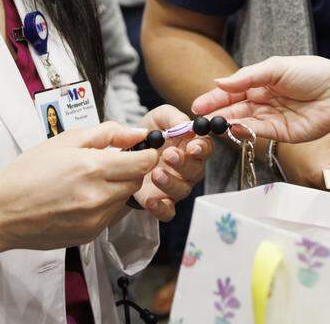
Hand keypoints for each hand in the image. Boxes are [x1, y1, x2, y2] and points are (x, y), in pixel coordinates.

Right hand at [0, 121, 156, 251]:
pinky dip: (106, 205)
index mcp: (93, 168)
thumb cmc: (29, 172)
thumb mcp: (66, 140)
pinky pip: (112, 216)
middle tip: (110, 163)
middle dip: (131, 170)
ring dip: (118, 188)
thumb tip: (137, 133)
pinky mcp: (90, 235)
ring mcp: (95, 219)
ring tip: (91, 181)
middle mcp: (98, 197)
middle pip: (138, 181)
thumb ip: (107, 133)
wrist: (2, 211)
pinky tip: (83, 198)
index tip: (138, 149)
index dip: (145, 153)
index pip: (144, 162)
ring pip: (126, 200)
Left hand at [133, 105, 212, 221]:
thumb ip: (173, 117)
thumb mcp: (158, 118)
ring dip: (171, 182)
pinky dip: (161, 208)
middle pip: (197, 170)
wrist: (124, 153)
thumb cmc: (149, 134)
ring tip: (156, 173)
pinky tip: (150, 200)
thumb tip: (185, 124)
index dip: (202, 148)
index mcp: (191, 147)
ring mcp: (175, 186)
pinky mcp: (161, 202)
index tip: (192, 146)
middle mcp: (188, 169)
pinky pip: (168, 211)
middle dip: (184, 163)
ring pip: (182, 190)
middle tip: (169, 155)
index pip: (205, 148)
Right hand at [191, 55, 329, 143]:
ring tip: (210, 124)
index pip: (233, 90)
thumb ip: (247, 77)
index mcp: (263, 81)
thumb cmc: (312, 74)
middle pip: (235, 107)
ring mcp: (271, 117)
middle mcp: (264, 100)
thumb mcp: (276, 67)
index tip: (198, 104)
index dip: (215, 97)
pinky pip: (257, 132)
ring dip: (227, 123)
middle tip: (198, 119)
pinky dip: (243, 130)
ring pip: (243, 121)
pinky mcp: (280, 133)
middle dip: (216, 113)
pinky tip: (231, 128)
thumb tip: (219, 82)